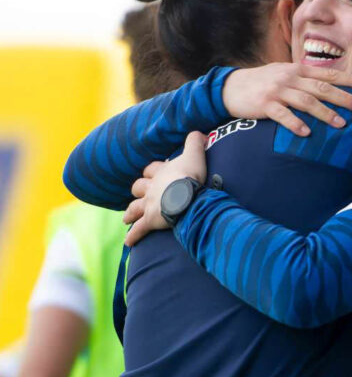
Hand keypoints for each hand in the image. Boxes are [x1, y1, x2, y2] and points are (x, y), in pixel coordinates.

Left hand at [123, 132, 207, 246]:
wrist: (186, 196)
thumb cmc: (190, 176)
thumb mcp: (195, 155)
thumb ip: (195, 143)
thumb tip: (199, 132)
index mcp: (161, 173)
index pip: (151, 169)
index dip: (151, 171)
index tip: (152, 172)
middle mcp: (151, 188)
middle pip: (138, 188)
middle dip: (138, 191)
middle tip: (138, 195)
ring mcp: (149, 205)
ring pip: (134, 208)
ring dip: (130, 213)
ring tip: (127, 218)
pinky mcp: (150, 221)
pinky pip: (139, 230)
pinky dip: (133, 237)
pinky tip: (129, 243)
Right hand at [222, 63, 351, 136]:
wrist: (230, 87)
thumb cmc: (262, 82)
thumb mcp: (283, 74)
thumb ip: (303, 78)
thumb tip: (328, 84)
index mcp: (296, 70)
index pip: (327, 73)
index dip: (347, 79)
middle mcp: (289, 78)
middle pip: (321, 87)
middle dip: (343, 98)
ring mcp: (277, 91)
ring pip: (306, 101)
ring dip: (325, 113)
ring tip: (341, 124)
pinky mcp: (264, 105)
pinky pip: (283, 115)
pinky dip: (295, 124)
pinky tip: (306, 132)